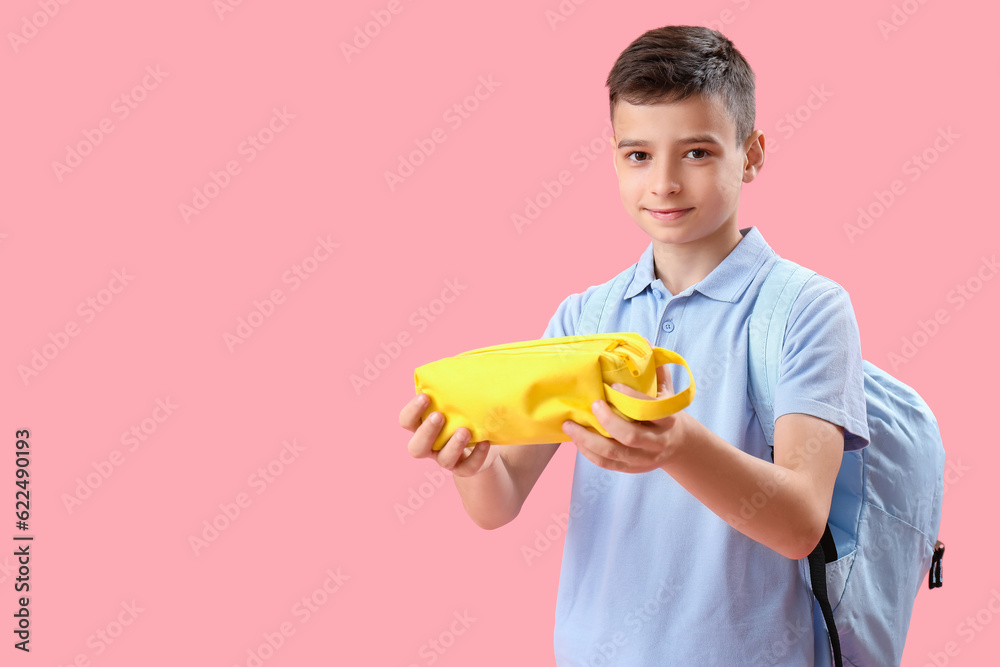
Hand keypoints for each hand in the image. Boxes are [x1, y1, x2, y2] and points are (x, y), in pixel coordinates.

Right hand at [399, 393, 498, 477]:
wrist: (482, 442)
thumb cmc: (464, 412)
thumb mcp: (458, 398)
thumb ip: (454, 383)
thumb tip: (462, 360)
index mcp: (421, 426)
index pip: (406, 421)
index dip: (412, 411)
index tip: (425, 396)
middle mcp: (430, 446)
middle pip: (416, 448)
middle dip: (427, 432)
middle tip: (439, 416)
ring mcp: (446, 459)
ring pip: (443, 460)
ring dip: (452, 445)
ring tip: (465, 430)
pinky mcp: (465, 468)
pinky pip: (468, 468)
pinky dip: (477, 456)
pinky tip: (486, 442)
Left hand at [561, 359, 686, 473]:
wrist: (680, 445)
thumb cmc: (667, 411)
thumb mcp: (666, 391)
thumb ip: (655, 370)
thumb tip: (645, 343)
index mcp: (668, 420)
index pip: (650, 410)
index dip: (631, 398)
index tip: (613, 386)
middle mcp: (657, 441)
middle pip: (630, 435)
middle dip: (607, 421)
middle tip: (591, 405)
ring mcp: (645, 458)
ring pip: (614, 453)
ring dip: (588, 440)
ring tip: (569, 425)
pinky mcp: (633, 469)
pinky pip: (607, 464)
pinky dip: (589, 453)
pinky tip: (577, 440)